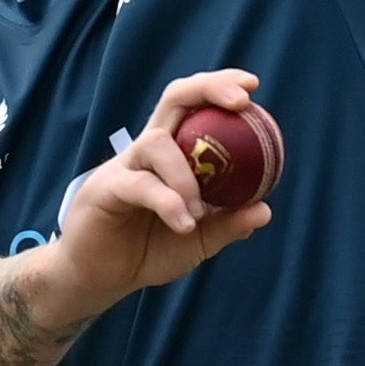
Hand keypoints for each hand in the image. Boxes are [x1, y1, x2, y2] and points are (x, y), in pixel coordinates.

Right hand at [43, 71, 280, 313]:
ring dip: (187, 176)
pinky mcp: (105, 189)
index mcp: (171, 154)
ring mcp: (124, 166)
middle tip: (241, 102)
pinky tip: (185, 225)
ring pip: (158, 143)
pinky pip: (140, 185)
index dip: (219, 88)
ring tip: (199, 213)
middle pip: (174, 99)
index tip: (252, 86)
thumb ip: (227, 225)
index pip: (193, 105)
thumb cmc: (147, 251)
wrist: (100, 278)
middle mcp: (147, 151)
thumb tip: (264, 210)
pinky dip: (168, 202)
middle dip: (209, 90)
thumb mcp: (197, 241)